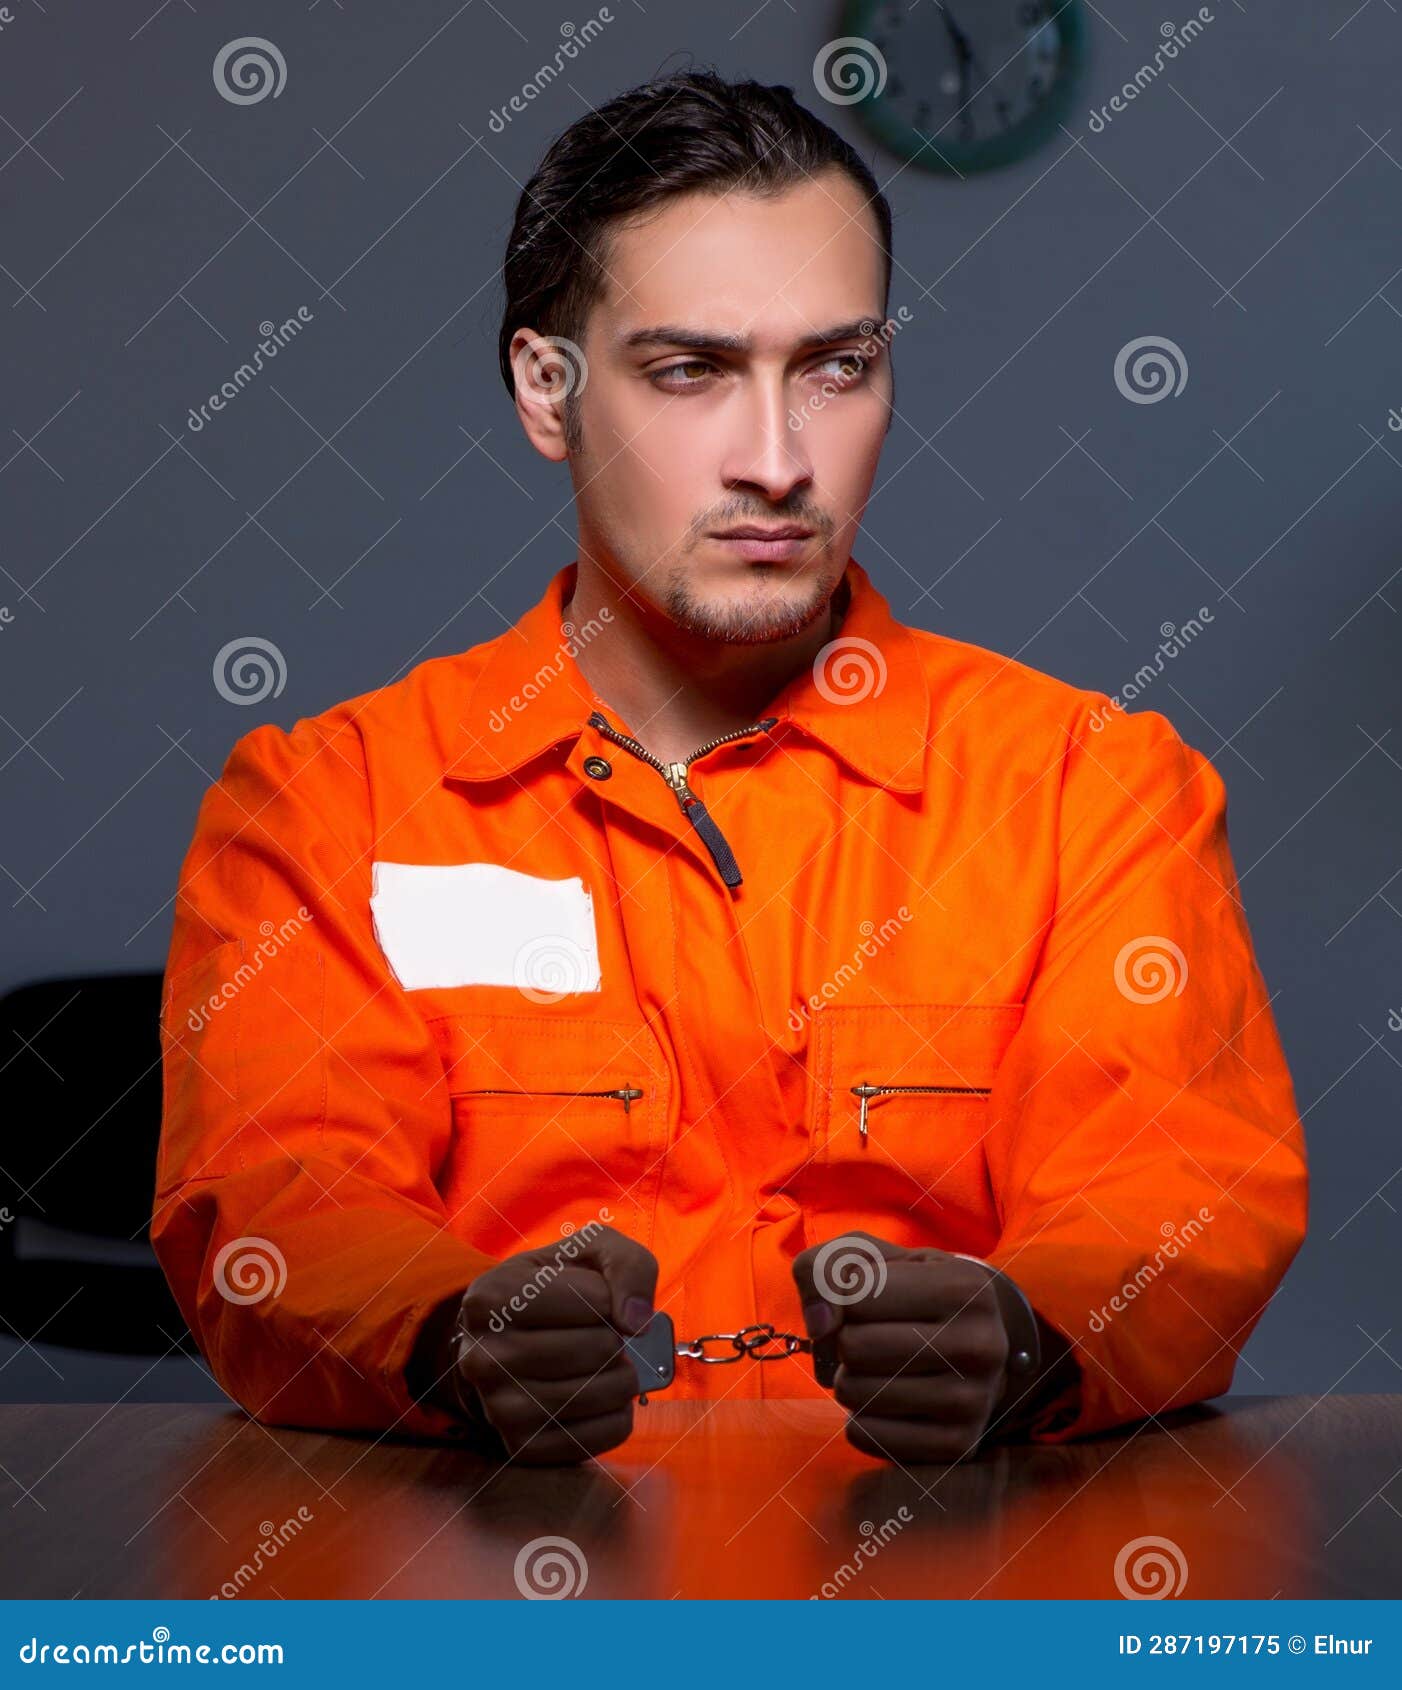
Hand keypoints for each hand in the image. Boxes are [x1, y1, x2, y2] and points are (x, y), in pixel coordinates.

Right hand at [451, 1225, 656, 1464]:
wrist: (506, 1344)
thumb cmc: (555, 1290)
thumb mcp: (586, 1253)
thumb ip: (625, 1264)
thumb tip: (637, 1321)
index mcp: (490, 1297)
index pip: (595, 1299)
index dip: (610, 1297)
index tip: (594, 1300)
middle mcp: (483, 1357)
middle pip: (599, 1347)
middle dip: (617, 1338)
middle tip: (601, 1335)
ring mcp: (499, 1409)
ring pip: (604, 1392)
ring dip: (624, 1376)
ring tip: (607, 1363)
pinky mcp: (523, 1448)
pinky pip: (603, 1436)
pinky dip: (619, 1413)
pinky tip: (601, 1395)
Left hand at [792, 1231, 1023, 1463]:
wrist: (969, 1342)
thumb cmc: (907, 1291)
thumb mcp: (870, 1258)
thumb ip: (825, 1267)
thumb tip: (819, 1323)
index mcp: (964, 1287)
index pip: (856, 1295)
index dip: (844, 1298)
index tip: (865, 1299)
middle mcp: (980, 1345)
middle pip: (854, 1347)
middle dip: (844, 1340)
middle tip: (869, 1336)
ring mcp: (973, 1402)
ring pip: (856, 1394)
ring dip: (848, 1379)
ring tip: (877, 1367)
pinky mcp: (956, 1447)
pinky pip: (864, 1435)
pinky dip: (858, 1417)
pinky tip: (885, 1400)